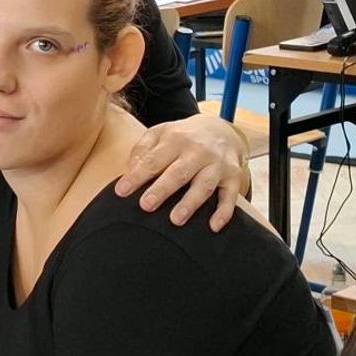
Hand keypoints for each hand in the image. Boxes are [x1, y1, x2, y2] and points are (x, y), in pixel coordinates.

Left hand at [115, 113, 250, 231]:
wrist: (221, 129)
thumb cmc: (184, 136)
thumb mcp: (161, 132)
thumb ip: (142, 149)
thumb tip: (129, 171)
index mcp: (176, 139)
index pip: (153, 159)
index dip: (137, 176)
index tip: (121, 191)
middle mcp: (198, 151)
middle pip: (179, 172)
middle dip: (162, 189)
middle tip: (146, 205)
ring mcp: (217, 164)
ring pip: (204, 185)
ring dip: (190, 203)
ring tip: (176, 220)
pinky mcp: (233, 176)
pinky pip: (230, 196)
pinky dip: (224, 211)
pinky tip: (214, 226)